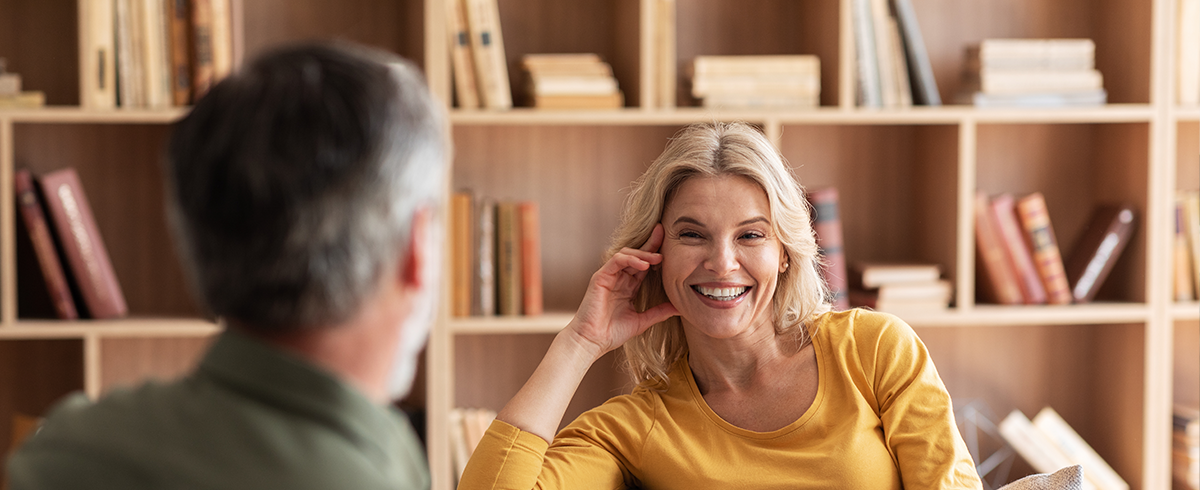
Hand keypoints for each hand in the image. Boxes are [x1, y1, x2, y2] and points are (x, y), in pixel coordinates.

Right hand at [565, 224, 678, 360]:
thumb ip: (659, 312)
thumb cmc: (612, 333)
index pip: (644, 265)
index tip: (671, 246)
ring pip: (626, 254)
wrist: (593, 341)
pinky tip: (644, 265)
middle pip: (636, 255)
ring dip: (643, 253)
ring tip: (658, 258)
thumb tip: (680, 308)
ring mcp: (609, 276)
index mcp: (628, 287)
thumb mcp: (642, 321)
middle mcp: (619, 278)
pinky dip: (630, 260)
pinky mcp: (600, 277)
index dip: (656, 254)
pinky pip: (616, 261)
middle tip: (664, 233)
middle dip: (651, 244)